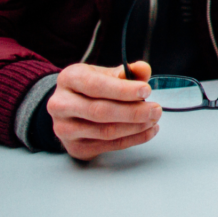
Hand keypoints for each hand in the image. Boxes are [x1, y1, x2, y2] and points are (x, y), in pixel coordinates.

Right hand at [47, 62, 161, 160]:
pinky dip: (133, 139)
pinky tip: (148, 131)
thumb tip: (143, 69)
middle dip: (133, 111)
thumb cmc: (90, 88)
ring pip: (105, 131)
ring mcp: (65, 129)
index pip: (96, 85)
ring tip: (153, 120)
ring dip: (135, 127)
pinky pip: (109, 145)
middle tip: (156, 109)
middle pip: (100, 111)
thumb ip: (126, 72)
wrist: (68, 108)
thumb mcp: (105, 73)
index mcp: (69, 79)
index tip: (146, 90)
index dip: (123, 90)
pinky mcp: (75, 147)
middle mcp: (61, 104)